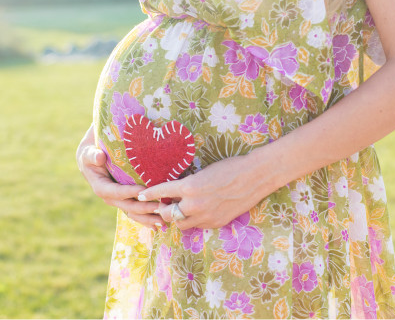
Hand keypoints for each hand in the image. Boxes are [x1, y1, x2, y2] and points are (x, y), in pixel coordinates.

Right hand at [76, 125, 165, 230]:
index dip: (129, 192)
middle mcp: (111, 198)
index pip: (116, 192)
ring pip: (134, 213)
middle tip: (160, 207)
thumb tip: (99, 157)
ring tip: (163, 221)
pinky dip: (148, 219)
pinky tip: (160, 224)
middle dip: (144, 208)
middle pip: (128, 206)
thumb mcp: (88, 153)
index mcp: (101, 188)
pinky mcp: (127, 202)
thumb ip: (92, 155)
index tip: (143, 190)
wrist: (93, 160)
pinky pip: (137, 213)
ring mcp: (119, 202)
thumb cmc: (92, 155)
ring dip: (148, 218)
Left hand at [137, 153, 277, 229]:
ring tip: (180, 210)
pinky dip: (195, 220)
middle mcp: (194, 204)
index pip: (161, 191)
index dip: (148, 194)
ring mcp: (206, 216)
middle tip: (163, 205)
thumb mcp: (204, 171)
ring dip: (178, 218)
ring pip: (181, 224)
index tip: (140, 196)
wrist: (255, 176)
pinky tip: (199, 212)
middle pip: (167, 214)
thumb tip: (177, 190)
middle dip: (162, 210)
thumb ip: (189, 184)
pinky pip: (198, 226)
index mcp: (190, 186)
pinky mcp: (216, 223)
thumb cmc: (231, 167)